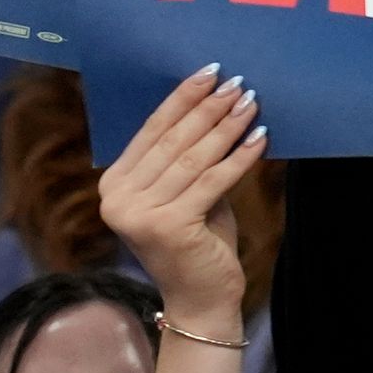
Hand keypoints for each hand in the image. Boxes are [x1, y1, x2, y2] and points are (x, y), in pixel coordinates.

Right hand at [98, 65, 264, 333]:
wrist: (201, 300)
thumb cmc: (197, 242)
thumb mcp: (184, 194)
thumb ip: (184, 158)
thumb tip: (212, 103)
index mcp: (114, 186)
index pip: (151, 131)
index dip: (182, 99)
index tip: (209, 73)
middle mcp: (118, 200)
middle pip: (172, 141)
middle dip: (208, 108)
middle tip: (237, 83)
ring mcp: (140, 215)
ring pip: (193, 159)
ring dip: (226, 127)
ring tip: (250, 103)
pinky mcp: (170, 227)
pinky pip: (213, 181)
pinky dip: (239, 157)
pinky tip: (259, 138)